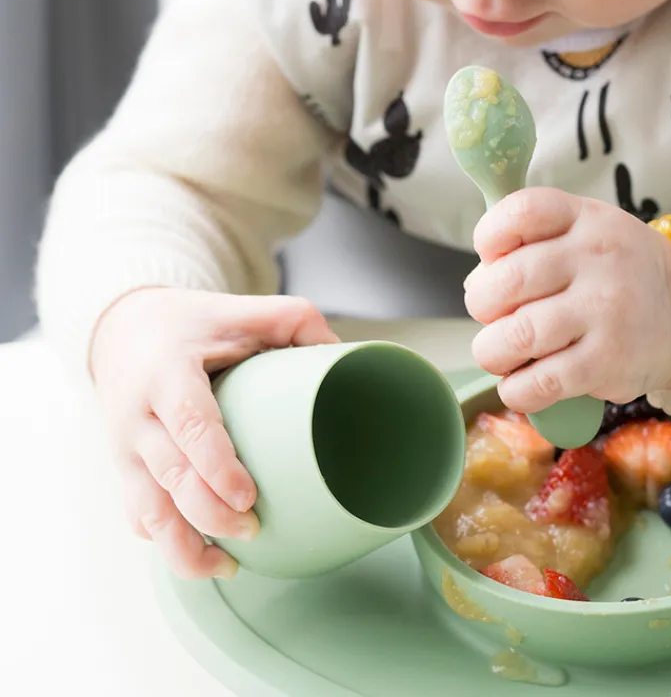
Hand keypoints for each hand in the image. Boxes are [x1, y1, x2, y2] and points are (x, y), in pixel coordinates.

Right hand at [91, 289, 338, 579]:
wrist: (122, 329)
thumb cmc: (191, 323)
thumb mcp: (239, 309)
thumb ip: (294, 320)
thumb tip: (344, 352)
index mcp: (167, 374)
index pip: (188, 425)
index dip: (216, 466)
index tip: (247, 497)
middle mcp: (139, 417)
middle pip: (170, 478)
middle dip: (209, 515)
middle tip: (253, 528)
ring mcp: (128, 449)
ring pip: (147, 512)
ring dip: (183, 548)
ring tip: (229, 566)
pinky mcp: (127, 470)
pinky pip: (139, 518)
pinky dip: (168, 545)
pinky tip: (204, 559)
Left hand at [463, 188, 670, 412]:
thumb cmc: (621, 271)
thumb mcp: (587, 232)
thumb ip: (532, 245)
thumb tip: (476, 284)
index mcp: (586, 219)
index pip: (522, 211)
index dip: (489, 236)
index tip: (491, 257)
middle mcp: (597, 259)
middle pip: (506, 281)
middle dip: (482, 304)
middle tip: (492, 316)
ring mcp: (605, 310)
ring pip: (517, 335)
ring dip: (491, 351)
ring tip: (500, 353)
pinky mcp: (609, 362)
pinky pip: (541, 382)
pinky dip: (516, 389)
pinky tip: (519, 384)